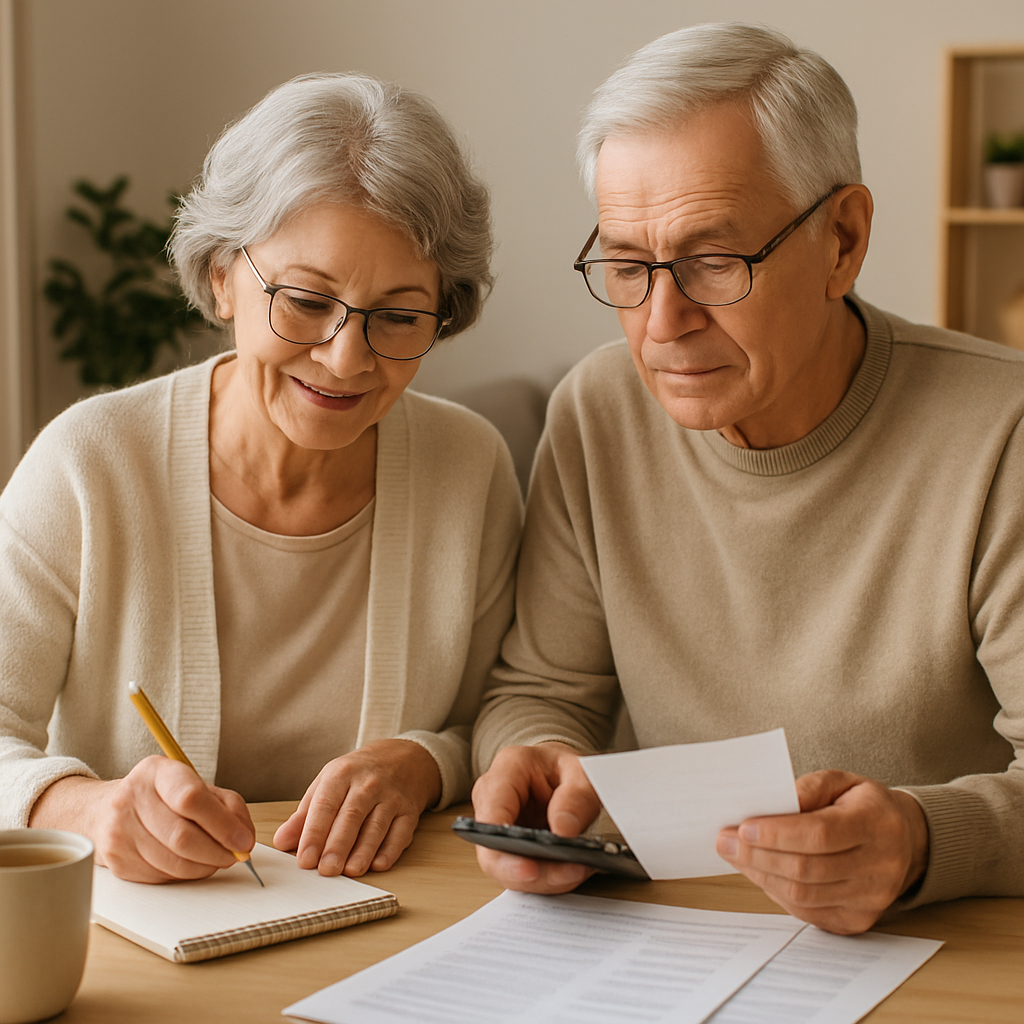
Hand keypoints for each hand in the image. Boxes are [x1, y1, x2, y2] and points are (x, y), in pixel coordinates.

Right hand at [29, 756, 254, 882]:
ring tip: (216, 858)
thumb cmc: (163, 796)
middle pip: (182, 836)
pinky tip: (191, 863)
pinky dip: (185, 874)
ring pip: (173, 862)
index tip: (243, 840)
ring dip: (204, 866)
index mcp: (156, 772)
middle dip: (217, 852)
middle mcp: (132, 798)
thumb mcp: (196, 785)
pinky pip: (162, 876)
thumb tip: (244, 837)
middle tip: (235, 856)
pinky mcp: (117, 861)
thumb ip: (227, 805)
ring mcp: (119, 831)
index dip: (222, 824)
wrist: (107, 810)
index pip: (191, 798)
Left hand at [273, 739, 440, 876]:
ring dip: (364, 851)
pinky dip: (390, 850)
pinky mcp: (409, 811)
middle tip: (326, 870)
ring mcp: (392, 796)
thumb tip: (282, 841)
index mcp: (342, 774)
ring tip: (350, 871)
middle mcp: (368, 783)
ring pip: (377, 825)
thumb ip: (305, 814)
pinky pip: (400, 832)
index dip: (315, 833)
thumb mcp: (328, 783)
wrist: (403, 758)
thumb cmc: (358, 775)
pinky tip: (378, 864)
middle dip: (338, 845)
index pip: (326, 805)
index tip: (305, 858)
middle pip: (352, 816)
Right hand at [471, 742, 601, 892]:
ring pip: (507, 870)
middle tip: (567, 873)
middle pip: (493, 851)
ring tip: (578, 871)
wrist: (558, 772)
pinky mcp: (508, 850)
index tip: (529, 866)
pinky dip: (548, 879)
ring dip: (543, 879)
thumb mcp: (581, 772)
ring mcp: (496, 828)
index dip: (502, 844)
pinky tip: (573, 872)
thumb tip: (563, 831)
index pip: (493, 810)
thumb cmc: (562, 767)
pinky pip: (522, 874)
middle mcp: (492, 800)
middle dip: (529, 873)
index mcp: (506, 770)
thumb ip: (577, 797)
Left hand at [715, 769, 928, 933]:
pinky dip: (776, 892)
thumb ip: (807, 788)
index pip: (820, 834)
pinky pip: (807, 912)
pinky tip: (759, 872)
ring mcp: (871, 900)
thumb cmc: (863, 806)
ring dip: (760, 875)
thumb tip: (771, 804)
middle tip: (725, 841)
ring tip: (735, 855)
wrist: (905, 841)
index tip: (742, 827)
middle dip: (758, 855)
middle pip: (807, 869)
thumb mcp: (841, 781)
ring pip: (803, 895)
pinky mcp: (858, 921)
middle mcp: (880, 867)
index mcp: (876, 825)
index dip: (777, 834)